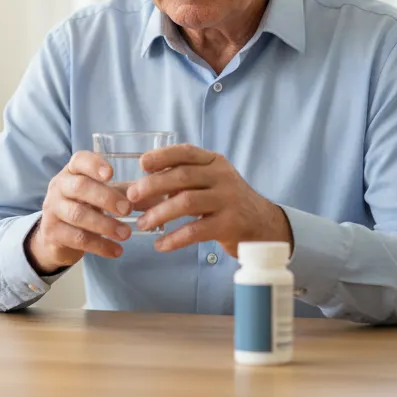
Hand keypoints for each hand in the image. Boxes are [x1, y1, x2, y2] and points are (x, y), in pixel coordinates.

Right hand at [25, 151, 134, 274]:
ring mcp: (52, 209)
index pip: (79, 160)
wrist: (56, 235)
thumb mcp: (102, 195)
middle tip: (127, 210)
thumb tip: (160, 196)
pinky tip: (116, 250)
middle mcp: (58, 187)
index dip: (94, 165)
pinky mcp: (52, 232)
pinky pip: (77, 238)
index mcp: (72, 172)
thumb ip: (126, 194)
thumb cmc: (84, 207)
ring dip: (105, 225)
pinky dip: (100, 245)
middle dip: (105, 198)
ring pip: (78, 214)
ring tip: (126, 234)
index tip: (111, 174)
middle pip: (79, 187)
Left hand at [129, 144, 292, 257]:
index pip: (186, 152)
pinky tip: (161, 245)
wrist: (264, 226)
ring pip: (186, 202)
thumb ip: (182, 180)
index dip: (162, 155)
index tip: (142, 164)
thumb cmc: (225, 202)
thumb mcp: (209, 182)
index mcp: (214, 162)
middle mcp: (223, 177)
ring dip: (159, 213)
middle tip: (132, 197)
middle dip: (152, 186)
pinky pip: (196, 230)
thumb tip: (140, 188)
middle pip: (182, 176)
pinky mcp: (230, 225)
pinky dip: (175, 238)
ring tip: (143, 224)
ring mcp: (228, 200)